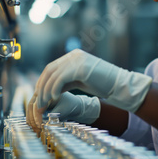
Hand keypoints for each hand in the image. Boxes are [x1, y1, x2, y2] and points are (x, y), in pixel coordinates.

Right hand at [29, 92, 100, 127]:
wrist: (76, 105)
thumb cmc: (72, 105)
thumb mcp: (65, 109)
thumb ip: (54, 114)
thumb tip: (44, 122)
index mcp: (48, 91)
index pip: (37, 103)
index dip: (36, 115)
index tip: (39, 125)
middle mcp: (42, 93)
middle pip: (30, 105)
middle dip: (32, 119)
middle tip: (36, 130)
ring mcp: (40, 98)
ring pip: (30, 109)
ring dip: (31, 120)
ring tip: (36, 131)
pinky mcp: (39, 104)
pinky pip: (32, 111)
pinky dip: (32, 120)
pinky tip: (35, 128)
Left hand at [34, 49, 151, 112]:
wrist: (119, 84)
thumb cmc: (101, 84)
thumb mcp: (80, 81)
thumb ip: (66, 81)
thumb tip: (49, 90)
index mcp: (74, 56)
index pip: (52, 67)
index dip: (42, 81)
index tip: (39, 95)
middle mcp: (74, 55)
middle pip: (50, 70)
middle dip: (41, 87)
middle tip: (38, 102)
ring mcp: (78, 60)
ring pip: (53, 74)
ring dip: (46, 90)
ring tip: (44, 103)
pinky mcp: (81, 67)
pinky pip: (61, 78)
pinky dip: (54, 89)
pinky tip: (54, 98)